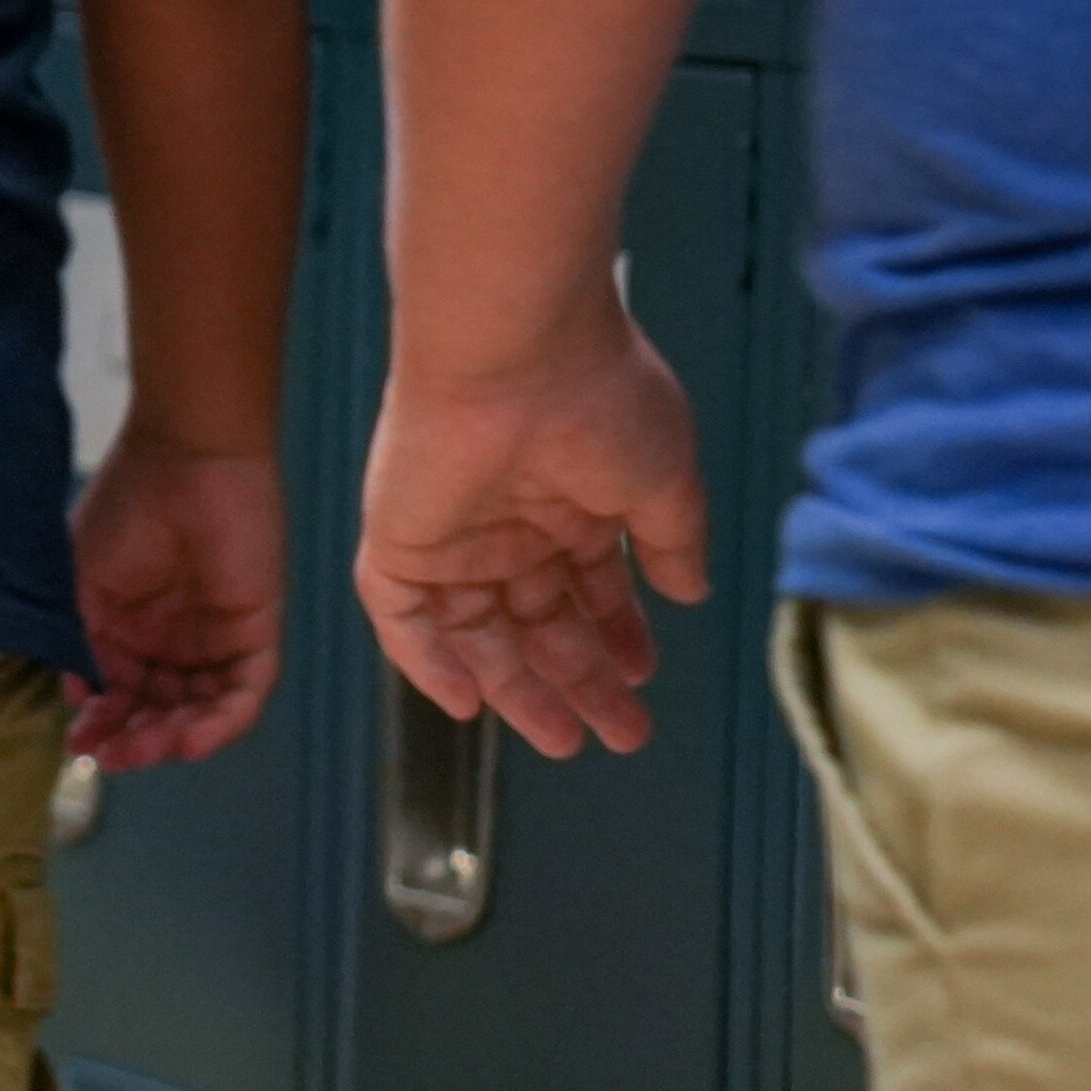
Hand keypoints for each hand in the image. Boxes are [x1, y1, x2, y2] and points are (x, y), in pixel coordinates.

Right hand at [64, 437, 286, 771]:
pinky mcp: (256, 631)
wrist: (184, 457)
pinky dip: (221, 723)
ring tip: (146, 750)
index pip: (120, 694)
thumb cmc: (125, 508)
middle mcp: (175, 641)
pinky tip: (190, 740)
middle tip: (112, 758)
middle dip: (136, 740)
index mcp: (131, 629)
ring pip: (200, 710)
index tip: (79, 745)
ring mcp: (216, 638)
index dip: (102, 725)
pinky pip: (244, 692)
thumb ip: (80, 643)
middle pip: (160, 710)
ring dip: (173, 738)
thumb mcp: (81, 584)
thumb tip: (76, 697)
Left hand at [355, 307, 713, 757]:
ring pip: (479, 633)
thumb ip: (674, 543)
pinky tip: (469, 705)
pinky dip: (429, 664)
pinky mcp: (400, 538)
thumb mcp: (664, 481)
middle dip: (582, 680)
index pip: (589, 586)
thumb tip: (691, 592)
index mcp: (572, 497)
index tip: (642, 675)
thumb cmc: (597, 394)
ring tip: (565, 740)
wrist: (515, 349)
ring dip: (518, 690)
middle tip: (620, 732)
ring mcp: (453, 532)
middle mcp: (511, 520)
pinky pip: (403, 619)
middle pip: (540, 623)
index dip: (616, 635)